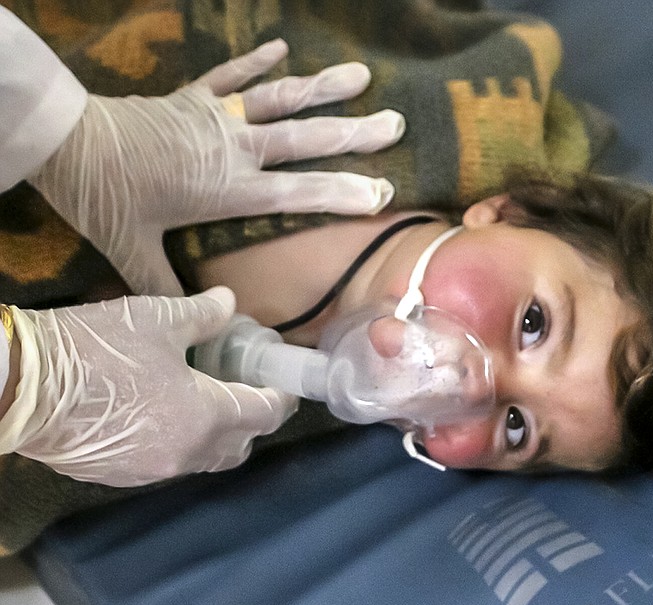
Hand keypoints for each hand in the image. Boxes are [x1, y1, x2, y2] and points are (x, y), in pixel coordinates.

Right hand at [4, 287, 295, 486]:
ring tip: (208, 399)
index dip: (281, 397)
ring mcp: (150, 471)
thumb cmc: (97, 349)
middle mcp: (185, 453)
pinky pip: (168, 463)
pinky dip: (181, 443)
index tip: (284, 381)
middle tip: (247, 388)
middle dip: (253, 420)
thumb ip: (204, 314)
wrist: (18, 387)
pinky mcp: (119, 475)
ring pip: (204, 459)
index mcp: (204, 417)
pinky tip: (166, 414)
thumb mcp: (157, 319)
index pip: (264, 414)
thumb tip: (229, 300)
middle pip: (240, 446)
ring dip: (218, 435)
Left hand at [29, 39, 404, 295]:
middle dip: (353, 134)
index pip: (298, 193)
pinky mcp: (192, 96)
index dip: (342, 193)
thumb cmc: (106, 198)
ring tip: (361, 77)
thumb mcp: (134, 251)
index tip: (382, 192)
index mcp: (229, 189)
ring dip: (322, 87)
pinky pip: (230, 76)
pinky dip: (256, 61)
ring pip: (279, 99)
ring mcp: (215, 117)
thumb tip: (197, 321)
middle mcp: (235, 149)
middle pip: (303, 140)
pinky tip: (281, 46)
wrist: (68, 141)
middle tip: (394, 124)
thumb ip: (168, 286)